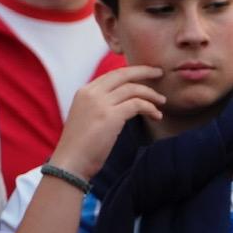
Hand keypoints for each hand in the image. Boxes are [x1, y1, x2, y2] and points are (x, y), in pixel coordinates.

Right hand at [50, 65, 164, 179]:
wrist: (71, 162)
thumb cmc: (81, 145)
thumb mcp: (88, 116)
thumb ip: (101, 105)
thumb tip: (124, 102)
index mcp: (84, 91)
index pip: (112, 74)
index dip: (132, 72)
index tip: (146, 73)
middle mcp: (91, 93)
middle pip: (123, 74)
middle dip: (144, 71)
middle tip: (160, 73)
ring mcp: (100, 103)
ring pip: (134, 89)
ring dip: (152, 95)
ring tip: (162, 102)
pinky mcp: (111, 116)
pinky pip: (138, 104)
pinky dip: (150, 108)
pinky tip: (157, 116)